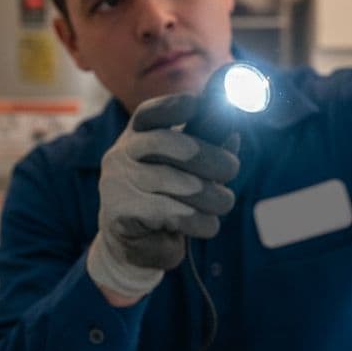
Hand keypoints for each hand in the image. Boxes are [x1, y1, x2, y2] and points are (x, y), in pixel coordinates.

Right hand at [87, 93, 240, 302]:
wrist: (134, 247)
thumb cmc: (168, 198)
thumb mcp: (189, 169)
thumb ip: (209, 148)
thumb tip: (234, 134)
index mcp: (138, 135)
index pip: (150, 114)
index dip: (172, 106)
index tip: (196, 104)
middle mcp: (122, 154)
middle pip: (168, 143)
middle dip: (210, 156)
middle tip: (232, 168)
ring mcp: (117, 183)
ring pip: (181, 184)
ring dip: (213, 197)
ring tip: (222, 203)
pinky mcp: (120, 214)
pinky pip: (175, 214)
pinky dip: (200, 222)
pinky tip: (205, 225)